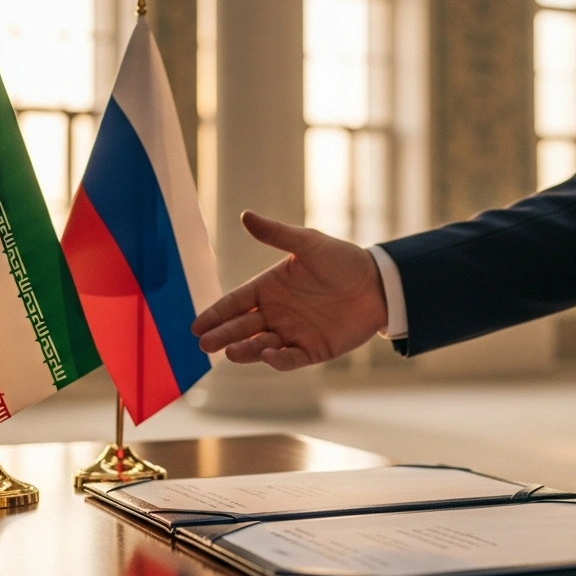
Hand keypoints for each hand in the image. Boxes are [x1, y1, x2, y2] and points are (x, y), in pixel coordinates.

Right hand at [190, 211, 388, 370]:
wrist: (379, 284)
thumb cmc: (343, 261)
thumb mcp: (308, 244)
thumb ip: (277, 235)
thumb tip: (245, 216)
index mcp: (269, 288)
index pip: (234, 304)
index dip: (215, 314)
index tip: (196, 326)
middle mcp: (276, 313)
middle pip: (241, 327)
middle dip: (222, 335)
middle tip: (204, 344)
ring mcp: (292, 333)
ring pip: (260, 346)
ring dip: (245, 350)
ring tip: (230, 352)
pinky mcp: (312, 350)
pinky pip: (289, 358)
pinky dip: (277, 360)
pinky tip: (267, 355)